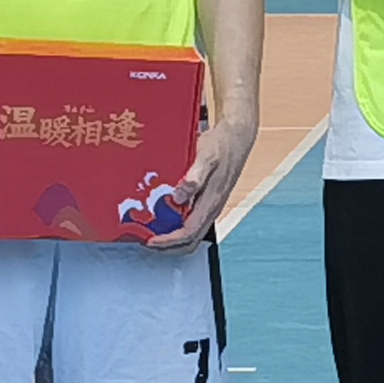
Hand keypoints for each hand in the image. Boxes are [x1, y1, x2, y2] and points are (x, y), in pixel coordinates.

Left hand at [152, 109, 256, 250]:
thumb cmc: (221, 145)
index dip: (168, 241)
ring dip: (171, 237)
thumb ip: (194, 178)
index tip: (149, 240)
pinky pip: (192, 222)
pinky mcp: (208, 200)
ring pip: (191, 234)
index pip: (189, 233)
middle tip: (146, 240)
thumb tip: (178, 197)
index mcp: (211, 201)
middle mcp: (212, 208)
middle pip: (190, 241)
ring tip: (151, 230)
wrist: (237, 136)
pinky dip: (176, 225)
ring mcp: (211, 205)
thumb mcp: (206, 157)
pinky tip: (163, 214)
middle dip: (168, 246)